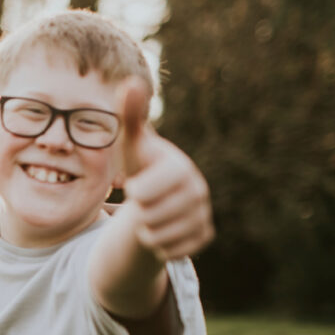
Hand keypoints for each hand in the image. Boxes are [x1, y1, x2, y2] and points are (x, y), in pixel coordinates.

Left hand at [118, 78, 213, 259]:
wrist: (158, 195)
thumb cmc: (142, 165)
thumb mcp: (132, 144)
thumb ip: (130, 116)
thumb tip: (130, 82)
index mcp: (181, 169)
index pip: (143, 194)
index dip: (135, 192)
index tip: (137, 184)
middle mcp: (199, 192)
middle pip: (148, 218)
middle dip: (138, 212)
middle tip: (144, 201)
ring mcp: (203, 216)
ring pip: (156, 238)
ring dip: (145, 230)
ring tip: (150, 213)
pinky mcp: (203, 237)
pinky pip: (168, 252)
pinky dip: (157, 245)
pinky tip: (161, 228)